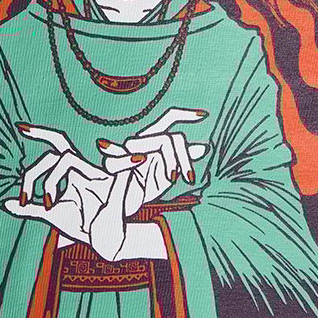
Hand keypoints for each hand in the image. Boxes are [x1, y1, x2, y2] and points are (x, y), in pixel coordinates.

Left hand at [1, 124, 125, 246]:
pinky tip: (82, 185)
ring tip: (49, 204)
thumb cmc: (81, 224)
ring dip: (50, 180)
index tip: (20, 127)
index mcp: (71, 172)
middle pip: (56, 150)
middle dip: (34, 171)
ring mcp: (96, 173)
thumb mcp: (50, 214)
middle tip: (25, 197)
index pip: (55, 146)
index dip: (40, 133)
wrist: (104, 242)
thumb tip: (5, 203)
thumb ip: (30, 207)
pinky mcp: (112, 182)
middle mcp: (83, 168)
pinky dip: (109, 164)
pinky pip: (104, 166)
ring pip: (66, 157)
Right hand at [95, 108, 209, 206]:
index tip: (204, 116)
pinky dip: (129, 157)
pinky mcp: (113, 165)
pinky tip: (140, 159)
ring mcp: (126, 151)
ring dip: (172, 161)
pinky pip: (120, 158)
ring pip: (160, 142)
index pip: (170, 118)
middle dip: (183, 157)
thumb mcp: (167, 174)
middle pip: (169, 137)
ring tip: (173, 179)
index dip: (186, 114)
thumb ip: (182, 160)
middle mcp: (141, 141)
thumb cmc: (144, 185)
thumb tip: (204, 147)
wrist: (120, 203)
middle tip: (190, 178)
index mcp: (153, 140)